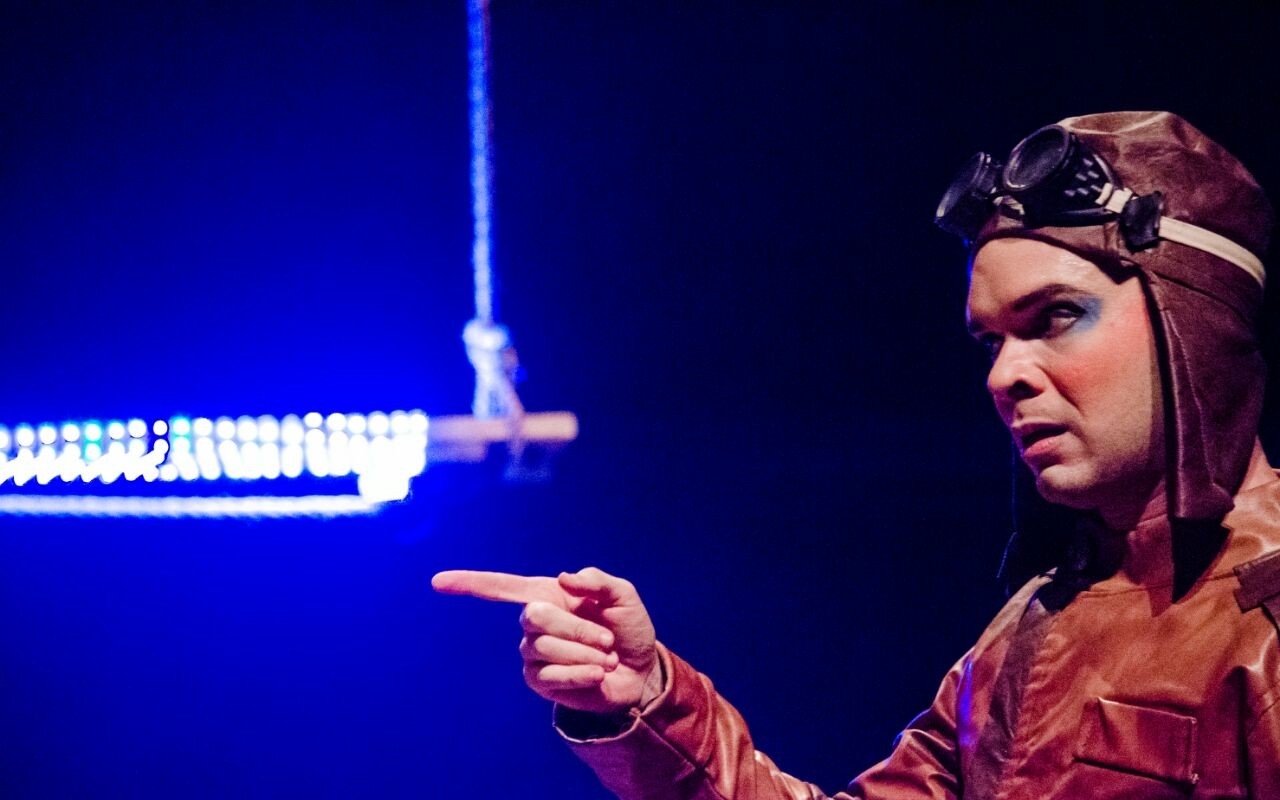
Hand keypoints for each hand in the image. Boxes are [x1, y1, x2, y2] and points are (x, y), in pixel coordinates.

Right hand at [432, 567, 660, 714]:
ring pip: (544, 648)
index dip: (469, 583)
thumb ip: (598, 581)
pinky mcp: (539, 682)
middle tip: (606, 640)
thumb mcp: (624, 597)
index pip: (501, 587)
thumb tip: (565, 578)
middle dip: (575, 628)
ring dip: (583, 653)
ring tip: (607, 658)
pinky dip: (580, 674)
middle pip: (534, 616)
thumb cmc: (628, 629)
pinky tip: (598, 674)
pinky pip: (550, 676)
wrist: (640, 671)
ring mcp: (533, 654)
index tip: (437, 582)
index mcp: (548, 595)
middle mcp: (534, 623)